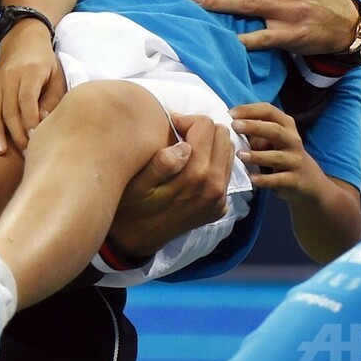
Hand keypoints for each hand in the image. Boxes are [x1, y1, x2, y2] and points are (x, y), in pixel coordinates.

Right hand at [0, 21, 65, 154]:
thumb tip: (45, 122)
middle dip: (16, 133)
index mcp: (30, 72)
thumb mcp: (56, 75)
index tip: (35, 138)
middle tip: (25, 152)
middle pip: (9, 109)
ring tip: (0, 151)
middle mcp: (9, 77)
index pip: (27, 99)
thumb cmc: (45, 62)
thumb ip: (52, 98)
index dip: (30, 120)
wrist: (23, 40)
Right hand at [107, 112, 232, 259]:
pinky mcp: (220, 207)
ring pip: (228, 151)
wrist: (136, 239)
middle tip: (179, 136)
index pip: (206, 126)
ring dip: (209, 145)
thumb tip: (184, 145)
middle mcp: (214, 186)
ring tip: (187, 149)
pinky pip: (226, 171)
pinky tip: (192, 168)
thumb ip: (162, 162)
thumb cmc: (132, 205)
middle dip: (201, 129)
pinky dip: (213, 163)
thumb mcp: (138, 183)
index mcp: (196, 175)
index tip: (171, 127)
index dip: (186, 120)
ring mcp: (220, 199)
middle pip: (221, 134)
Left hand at [230, 102, 320, 201]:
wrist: (307, 180)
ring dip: (257, 156)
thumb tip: (229, 124)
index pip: (269, 111)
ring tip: (240, 155)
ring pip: (277, 157)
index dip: (250, 110)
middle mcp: (292, 140)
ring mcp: (295, 160)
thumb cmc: (280, 153)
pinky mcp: (294, 180)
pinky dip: (264, 180)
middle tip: (234, 126)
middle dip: (254, 127)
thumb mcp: (270, 139)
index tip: (231, 114)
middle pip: (275, 130)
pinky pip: (278, 180)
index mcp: (286, 124)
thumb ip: (254, 130)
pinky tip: (251, 178)